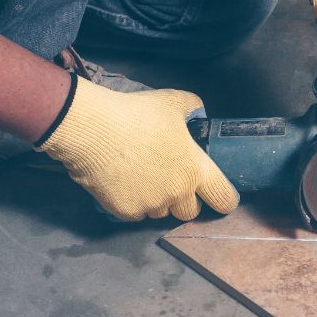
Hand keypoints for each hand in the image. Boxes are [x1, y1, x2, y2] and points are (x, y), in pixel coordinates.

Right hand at [35, 75, 238, 220]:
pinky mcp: (125, 211)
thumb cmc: (136, 114)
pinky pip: (135, 213)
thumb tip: (198, 111)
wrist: (93, 129)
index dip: (224, 199)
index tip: (219, 198)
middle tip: (170, 182)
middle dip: (184, 201)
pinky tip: (122, 182)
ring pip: (160, 212)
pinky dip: (131, 202)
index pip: (223, 198)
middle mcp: (177, 193)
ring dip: (157, 200)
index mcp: (195, 170)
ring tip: (141, 177)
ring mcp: (151, 205)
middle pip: (190, 211)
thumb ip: (192, 108)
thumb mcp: (172, 103)